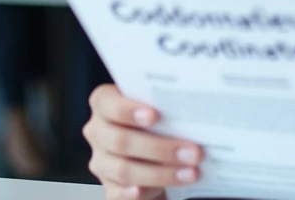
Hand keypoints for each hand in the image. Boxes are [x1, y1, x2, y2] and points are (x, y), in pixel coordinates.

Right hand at [83, 84, 202, 199]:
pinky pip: (118, 193)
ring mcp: (102, 162)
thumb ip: (166, 105)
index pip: (106, 103)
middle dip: (160, 148)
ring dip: (161, 173)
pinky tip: (155, 190)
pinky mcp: (109, 188)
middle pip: (121, 140)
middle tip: (194, 151)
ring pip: (125, 170)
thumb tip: (195, 107)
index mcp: (105, 104)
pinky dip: (137, 192)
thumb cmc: (158, 121)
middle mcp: (98, 132)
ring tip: (191, 172)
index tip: (155, 115)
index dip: (128, 109)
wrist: (155, 151)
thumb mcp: (159, 108)